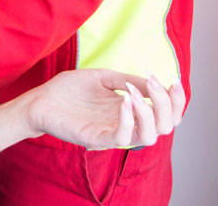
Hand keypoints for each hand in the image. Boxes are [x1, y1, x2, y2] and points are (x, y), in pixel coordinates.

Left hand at [27, 69, 185, 149]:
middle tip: (152, 81)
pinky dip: (129, 119)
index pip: (168, 113)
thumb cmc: (70, 89)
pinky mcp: (98, 138)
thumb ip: (128, 80)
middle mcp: (128, 124)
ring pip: (150, 136)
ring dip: (150, 112)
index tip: (173, 78)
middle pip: (167, 126)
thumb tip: (154, 82)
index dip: (177, 99)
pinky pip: (122, 137)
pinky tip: (124, 100)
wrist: (40, 99)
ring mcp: (114, 132)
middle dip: (167, 103)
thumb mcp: (103, 78)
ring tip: (134, 92)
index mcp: (132, 110)